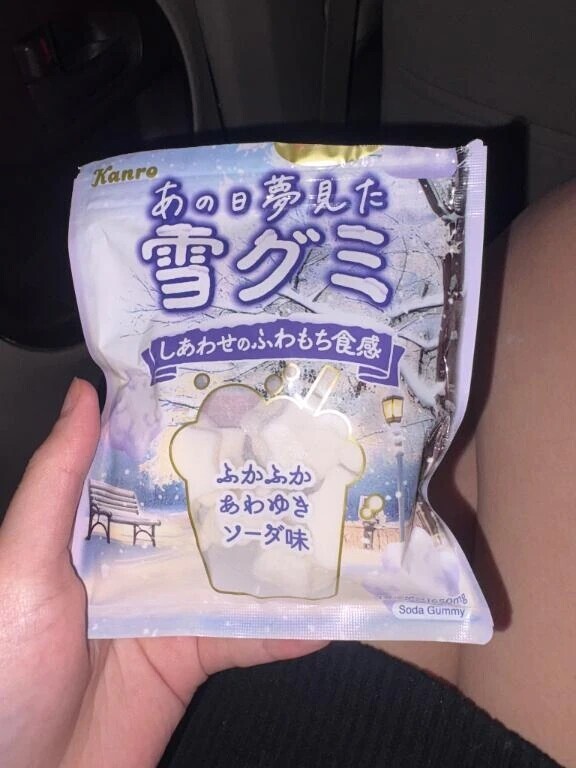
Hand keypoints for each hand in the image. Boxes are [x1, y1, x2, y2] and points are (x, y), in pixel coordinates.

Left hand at [0, 379, 325, 767]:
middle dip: (250, 483)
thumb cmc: (3, 664)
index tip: (239, 391)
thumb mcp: (23, 562)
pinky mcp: (190, 662)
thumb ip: (56, 483)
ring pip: (235, 574)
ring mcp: (168, 611)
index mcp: (95, 528)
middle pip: (203, 516)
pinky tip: (328, 613)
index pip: (150, 466)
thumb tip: (84, 394)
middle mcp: (136, 562)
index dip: (190, 430)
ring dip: (282, 554)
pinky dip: (287, 631)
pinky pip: (246, 640)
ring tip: (336, 519)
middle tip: (308, 446)